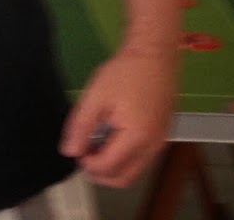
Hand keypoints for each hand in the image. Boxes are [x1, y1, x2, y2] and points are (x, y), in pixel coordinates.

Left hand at [58, 45, 176, 188]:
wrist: (155, 55)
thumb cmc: (125, 72)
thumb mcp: (96, 97)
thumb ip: (81, 127)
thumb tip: (69, 151)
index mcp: (136, 138)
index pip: (108, 168)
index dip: (87, 164)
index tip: (77, 150)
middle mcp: (153, 147)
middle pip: (124, 179)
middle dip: (100, 173)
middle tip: (84, 154)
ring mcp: (161, 142)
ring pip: (134, 171)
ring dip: (113, 167)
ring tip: (96, 145)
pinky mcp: (163, 135)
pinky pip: (143, 159)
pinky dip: (125, 158)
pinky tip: (112, 137)